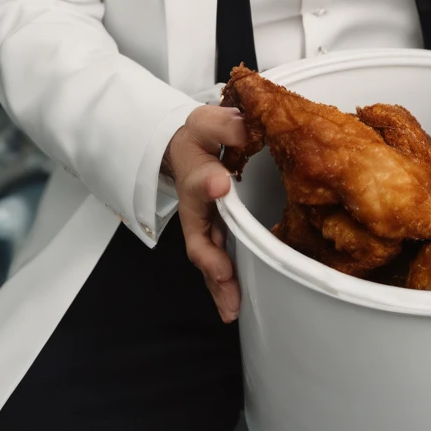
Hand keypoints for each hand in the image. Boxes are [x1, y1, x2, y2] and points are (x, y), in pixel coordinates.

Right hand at [165, 104, 248, 322]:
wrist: (186, 153)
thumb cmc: (200, 139)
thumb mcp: (208, 123)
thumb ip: (223, 125)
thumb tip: (243, 128)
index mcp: (196, 172)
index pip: (200, 177)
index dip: (208, 182)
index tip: (219, 184)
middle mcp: (196, 207)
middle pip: (199, 236)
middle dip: (212, 258)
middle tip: (223, 275)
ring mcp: (204, 227)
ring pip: (208, 259)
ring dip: (218, 283)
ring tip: (230, 307)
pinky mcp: (215, 238)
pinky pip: (217, 265)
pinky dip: (223, 287)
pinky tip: (233, 308)